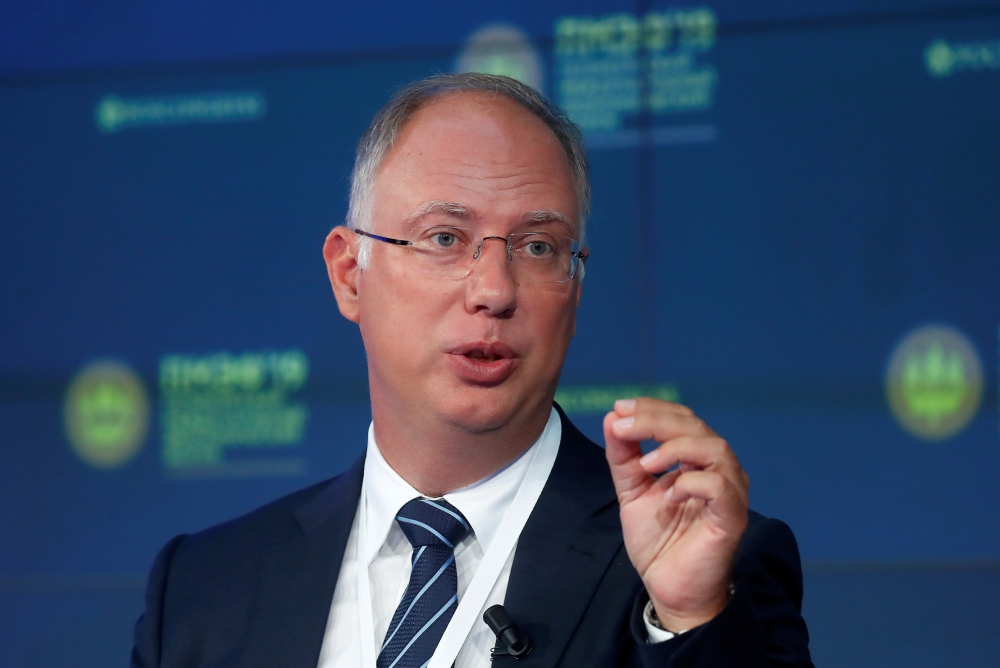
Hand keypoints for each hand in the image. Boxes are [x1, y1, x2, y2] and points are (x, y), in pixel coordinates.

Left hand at [603, 398, 749, 632]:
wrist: (668, 587)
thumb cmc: (658, 540)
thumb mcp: (631, 491)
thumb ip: (622, 456)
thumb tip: (612, 417)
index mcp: (696, 459)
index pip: (681, 418)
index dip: (651, 408)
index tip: (619, 408)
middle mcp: (718, 469)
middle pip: (695, 426)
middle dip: (655, 420)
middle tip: (624, 425)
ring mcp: (729, 491)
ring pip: (714, 448)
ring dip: (675, 447)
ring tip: (646, 463)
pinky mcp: (732, 516)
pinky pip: (720, 487)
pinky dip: (692, 482)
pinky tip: (669, 494)